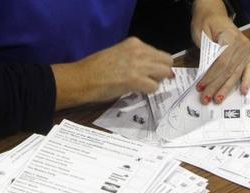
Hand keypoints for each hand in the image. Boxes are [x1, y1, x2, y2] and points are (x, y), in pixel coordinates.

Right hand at [52, 37, 173, 109]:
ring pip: (164, 73)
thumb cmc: (95, 69)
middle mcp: (139, 50)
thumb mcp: (118, 54)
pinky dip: (148, 92)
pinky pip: (154, 87)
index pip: (158, 52)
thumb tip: (148, 69)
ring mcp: (138, 64)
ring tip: (143, 86)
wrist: (82, 78)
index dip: (158, 64)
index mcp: (134, 43)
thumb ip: (134, 58)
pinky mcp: (135, 79)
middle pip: (166, 61)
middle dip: (162, 72)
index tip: (154, 73)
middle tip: (152, 80)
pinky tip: (137, 91)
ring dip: (156, 81)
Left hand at [191, 0, 249, 104]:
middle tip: (205, 98)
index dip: (211, 76)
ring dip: (226, 88)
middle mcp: (242, 45)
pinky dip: (245, 81)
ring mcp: (246, 51)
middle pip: (228, 71)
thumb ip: (205, 52)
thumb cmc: (205, 22)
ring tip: (217, 99)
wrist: (213, 14)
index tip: (200, 86)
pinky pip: (247, 70)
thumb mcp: (201, 34)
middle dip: (216, 86)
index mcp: (231, 37)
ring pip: (235, 74)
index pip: (221, 62)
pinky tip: (243, 92)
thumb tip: (205, 73)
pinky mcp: (246, 56)